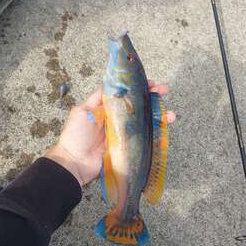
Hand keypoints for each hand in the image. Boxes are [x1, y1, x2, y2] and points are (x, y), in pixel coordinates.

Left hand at [45, 81, 175, 185]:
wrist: (75, 162)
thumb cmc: (77, 135)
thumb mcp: (84, 111)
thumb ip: (97, 98)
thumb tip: (111, 83)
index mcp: (107, 109)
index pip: (125, 94)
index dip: (137, 87)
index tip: (149, 82)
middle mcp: (118, 119)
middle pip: (138, 106)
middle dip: (152, 98)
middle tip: (164, 91)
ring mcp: (124, 133)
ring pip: (145, 122)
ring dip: (158, 116)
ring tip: (170, 114)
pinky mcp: (128, 147)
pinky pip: (144, 138)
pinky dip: (156, 134)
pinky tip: (165, 129)